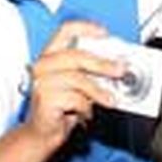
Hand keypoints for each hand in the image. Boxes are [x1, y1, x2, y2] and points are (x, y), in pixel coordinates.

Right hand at [22, 21, 120, 146]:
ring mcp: (41, 81)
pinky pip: (75, 98)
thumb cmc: (60, 108)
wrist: (42, 134)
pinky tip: (85, 113)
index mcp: (50, 54)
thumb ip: (90, 72)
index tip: (105, 34)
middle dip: (102, 63)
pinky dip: (86, 107)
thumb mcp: (77, 85)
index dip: (86, 28)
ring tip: (110, 101)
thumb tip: (115, 65)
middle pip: (76, 55)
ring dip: (99, 91)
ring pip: (78, 79)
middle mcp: (42, 64)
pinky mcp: (44, 98)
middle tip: (120, 70)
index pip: (65, 30)